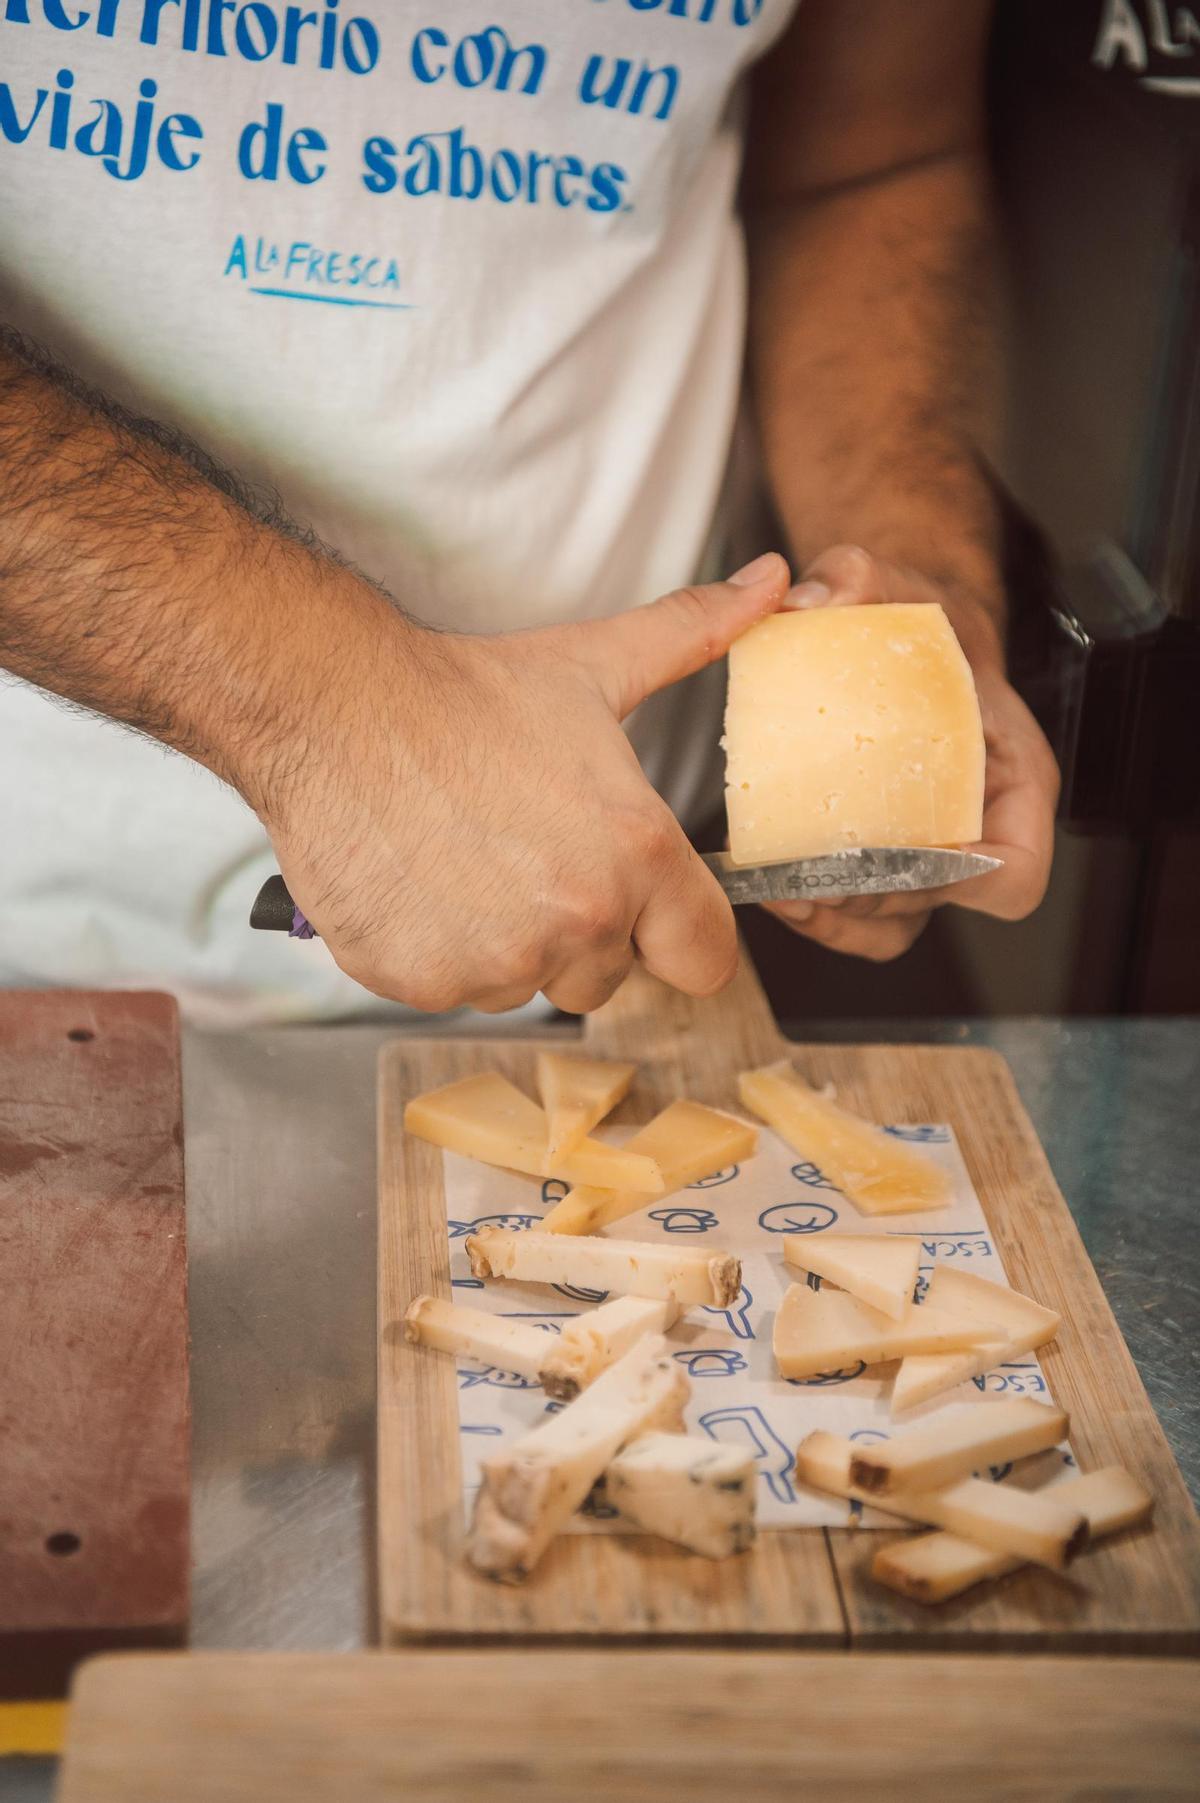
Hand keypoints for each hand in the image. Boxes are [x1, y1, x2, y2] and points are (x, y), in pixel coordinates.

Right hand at [257, 554, 789, 1011]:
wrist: (333, 708)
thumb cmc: (466, 692)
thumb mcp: (595, 665)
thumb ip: (695, 635)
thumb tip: (774, 580)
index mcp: (637, 857)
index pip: (704, 960)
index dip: (676, 934)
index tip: (643, 907)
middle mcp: (575, 921)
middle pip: (608, 977)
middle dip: (580, 933)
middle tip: (528, 857)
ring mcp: (494, 960)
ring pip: (525, 985)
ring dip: (506, 944)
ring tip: (467, 861)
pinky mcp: (420, 981)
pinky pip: (451, 991)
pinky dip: (437, 953)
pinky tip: (419, 883)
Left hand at [766, 546, 1059, 961]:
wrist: (895, 631)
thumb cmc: (918, 620)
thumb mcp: (892, 581)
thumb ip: (854, 575)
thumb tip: (806, 598)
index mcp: (1010, 776)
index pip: (1016, 868)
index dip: (973, 883)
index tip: (912, 861)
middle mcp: (975, 826)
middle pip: (936, 902)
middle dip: (872, 898)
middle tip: (810, 877)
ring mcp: (925, 851)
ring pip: (893, 923)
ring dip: (837, 920)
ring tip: (782, 890)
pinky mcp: (878, 858)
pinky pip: (854, 913)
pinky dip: (814, 911)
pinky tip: (766, 879)